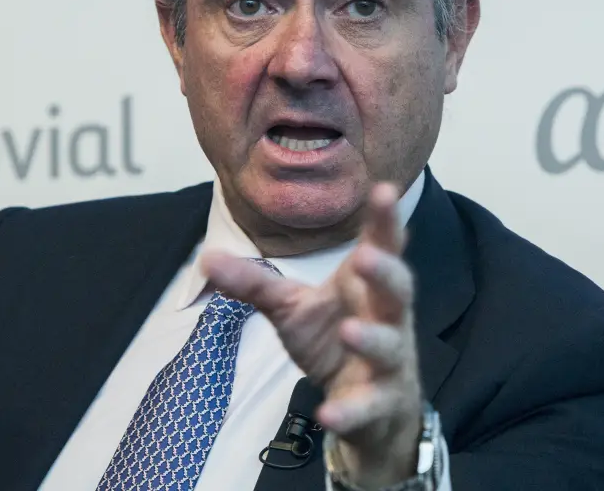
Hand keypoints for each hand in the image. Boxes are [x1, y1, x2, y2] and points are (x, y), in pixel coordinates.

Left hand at [201, 182, 422, 488]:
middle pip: (396, 291)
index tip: (384, 190)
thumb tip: (206, 257)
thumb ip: (255, 284)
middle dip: (385, 273)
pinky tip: (327, 413)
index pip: (380, 248)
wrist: (369, 411)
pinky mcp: (380, 404)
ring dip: (371, 339)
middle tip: (366, 257)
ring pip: (389, 347)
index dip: (384, 221)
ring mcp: (388, 362)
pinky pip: (368, 406)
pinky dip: (350, 410)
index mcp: (363, 288)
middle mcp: (386, 319)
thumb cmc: (334, 342)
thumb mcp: (292, 308)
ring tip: (349, 332)